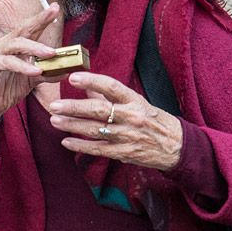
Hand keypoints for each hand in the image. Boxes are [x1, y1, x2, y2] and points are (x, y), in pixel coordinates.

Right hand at [0, 3, 60, 127]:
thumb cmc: (7, 89)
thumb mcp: (32, 80)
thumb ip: (47, 73)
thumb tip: (66, 70)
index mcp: (14, 45)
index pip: (30, 29)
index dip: (42, 18)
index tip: (55, 8)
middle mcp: (3, 45)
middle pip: (22, 30)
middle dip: (38, 21)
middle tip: (52, 14)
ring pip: (16, 44)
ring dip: (35, 48)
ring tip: (51, 53)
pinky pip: (7, 63)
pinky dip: (22, 66)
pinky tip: (35, 70)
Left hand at [47, 72, 184, 170]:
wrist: (176, 146)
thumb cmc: (154, 120)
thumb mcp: (137, 103)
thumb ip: (111, 97)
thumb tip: (87, 89)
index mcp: (135, 101)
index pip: (111, 87)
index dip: (92, 81)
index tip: (73, 77)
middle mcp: (131, 117)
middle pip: (98, 110)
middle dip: (74, 108)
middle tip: (55, 105)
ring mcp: (127, 136)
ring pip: (94, 130)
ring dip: (72, 125)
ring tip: (55, 120)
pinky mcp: (124, 153)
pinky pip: (98, 149)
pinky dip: (81, 146)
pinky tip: (66, 141)